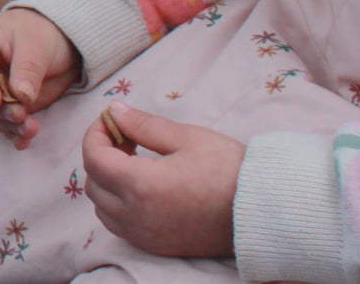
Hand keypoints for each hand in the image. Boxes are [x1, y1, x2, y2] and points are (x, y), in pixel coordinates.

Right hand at [0, 8, 80, 146]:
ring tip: (30, 128)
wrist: (61, 42)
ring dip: (7, 123)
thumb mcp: (36, 44)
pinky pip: (3, 121)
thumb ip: (27, 69)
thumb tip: (21, 96)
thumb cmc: (42, 31)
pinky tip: (24, 140)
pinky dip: (13, 133)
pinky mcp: (4, 103)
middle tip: (19, 115)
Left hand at [82, 103, 241, 257]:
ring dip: (108, 182)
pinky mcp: (158, 247)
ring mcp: (147, 236)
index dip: (95, 133)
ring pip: (103, 208)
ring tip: (134, 161)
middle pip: (94, 183)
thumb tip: (114, 112)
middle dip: (101, 155)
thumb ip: (143, 125)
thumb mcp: (187, 137)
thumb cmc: (230, 170)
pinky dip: (119, 205)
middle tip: (125, 138)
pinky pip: (120, 226)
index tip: (110, 120)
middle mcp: (137, 216)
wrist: (265, 212)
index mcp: (141, 186)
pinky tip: (142, 187)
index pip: (94, 158)